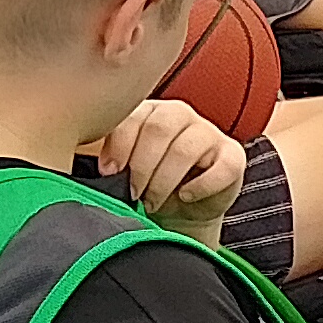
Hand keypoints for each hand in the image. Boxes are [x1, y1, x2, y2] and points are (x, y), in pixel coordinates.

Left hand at [90, 99, 247, 235]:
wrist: (182, 211)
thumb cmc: (146, 185)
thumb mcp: (123, 168)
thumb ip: (109, 157)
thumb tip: (88, 164)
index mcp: (149, 112)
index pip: (133, 117)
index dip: (119, 146)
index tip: (108, 172)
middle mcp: (180, 115)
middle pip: (159, 128)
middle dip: (142, 166)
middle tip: (133, 193)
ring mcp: (210, 134)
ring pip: (186, 148)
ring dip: (164, 180)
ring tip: (153, 201)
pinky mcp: (234, 156)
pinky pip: (220, 168)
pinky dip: (199, 186)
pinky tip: (185, 197)